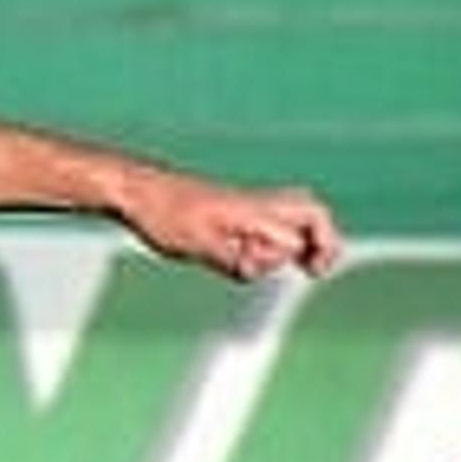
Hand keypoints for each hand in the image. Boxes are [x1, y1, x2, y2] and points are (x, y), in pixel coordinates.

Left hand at [121, 174, 343, 281]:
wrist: (136, 190)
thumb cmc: (164, 214)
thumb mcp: (198, 243)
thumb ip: (235, 257)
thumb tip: (263, 266)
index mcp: (253, 211)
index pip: (301, 229)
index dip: (307, 252)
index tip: (298, 271)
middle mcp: (257, 207)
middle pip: (312, 211)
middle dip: (324, 239)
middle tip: (315, 267)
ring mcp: (246, 210)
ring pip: (294, 218)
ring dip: (298, 242)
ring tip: (283, 265)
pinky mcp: (233, 216)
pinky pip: (272, 224)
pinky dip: (275, 243)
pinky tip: (250, 258)